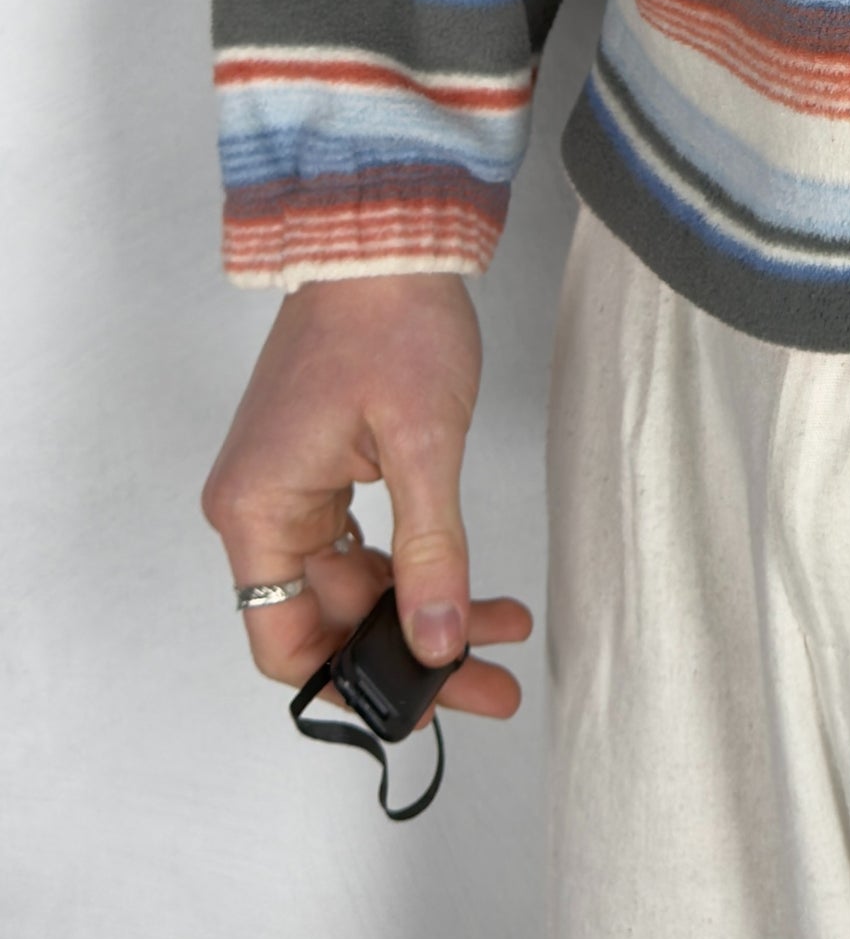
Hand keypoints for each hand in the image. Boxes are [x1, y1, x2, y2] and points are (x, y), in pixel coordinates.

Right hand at [201, 275, 531, 715]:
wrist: (386, 237)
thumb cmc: (392, 323)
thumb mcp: (426, 446)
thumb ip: (434, 552)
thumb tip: (440, 644)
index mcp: (259, 512)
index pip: (286, 643)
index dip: (357, 682)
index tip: (432, 701)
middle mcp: (260, 509)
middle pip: (327, 619)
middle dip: (412, 654)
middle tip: (491, 684)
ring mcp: (289, 488)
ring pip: (353, 586)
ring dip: (423, 612)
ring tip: (503, 634)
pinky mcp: (322, 468)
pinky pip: (362, 544)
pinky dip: (415, 568)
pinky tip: (473, 587)